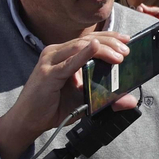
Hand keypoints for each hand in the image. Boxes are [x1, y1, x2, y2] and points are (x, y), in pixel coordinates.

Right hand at [0, 31, 136, 158]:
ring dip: (103, 49)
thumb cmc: (53, 107)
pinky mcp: (47, 73)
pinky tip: (95, 49)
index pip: (90, 40)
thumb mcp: (84, 100)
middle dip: (110, 42)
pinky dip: (83, 55)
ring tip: (119, 56)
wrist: (28, 121)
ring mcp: (50, 61)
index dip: (109, 37)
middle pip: (87, 40)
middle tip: (127, 50)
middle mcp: (56, 53)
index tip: (127, 40)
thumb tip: (130, 100)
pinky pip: (69, 62)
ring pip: (80, 46)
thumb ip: (106, 98)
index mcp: (64, 55)